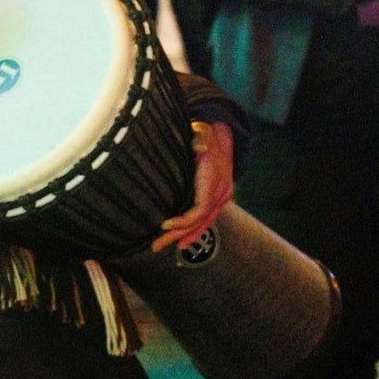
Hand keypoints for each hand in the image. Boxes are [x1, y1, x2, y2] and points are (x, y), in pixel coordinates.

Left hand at [154, 118, 240, 250]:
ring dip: (185, 236)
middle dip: (178, 235)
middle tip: (157, 245)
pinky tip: (182, 237)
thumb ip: (200, 142)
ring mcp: (220, 197)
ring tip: (165, 245)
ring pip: (203, 223)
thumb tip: (200, 145)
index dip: (184, 220)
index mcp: (216, 181)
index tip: (164, 225)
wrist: (220, 132)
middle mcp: (221, 192)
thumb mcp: (203, 136)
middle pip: (200, 221)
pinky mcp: (216, 198)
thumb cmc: (205, 135)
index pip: (201, 209)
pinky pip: (205, 218)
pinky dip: (194, 230)